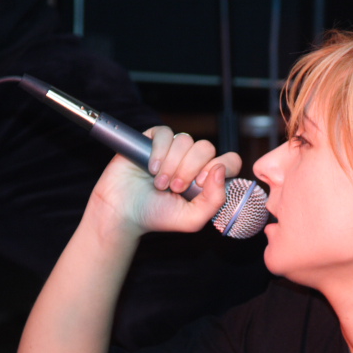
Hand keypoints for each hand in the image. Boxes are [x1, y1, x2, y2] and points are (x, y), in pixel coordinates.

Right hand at [92, 126, 242, 235]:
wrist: (123, 213)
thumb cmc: (157, 216)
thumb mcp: (192, 219)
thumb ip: (214, 200)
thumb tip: (220, 170)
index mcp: (206, 177)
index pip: (229, 161)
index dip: (220, 168)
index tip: (200, 184)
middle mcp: (192, 161)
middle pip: (206, 148)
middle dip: (191, 169)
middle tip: (176, 188)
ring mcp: (173, 149)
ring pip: (186, 140)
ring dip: (173, 164)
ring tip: (160, 183)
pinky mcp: (152, 140)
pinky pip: (165, 133)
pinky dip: (160, 151)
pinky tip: (152, 168)